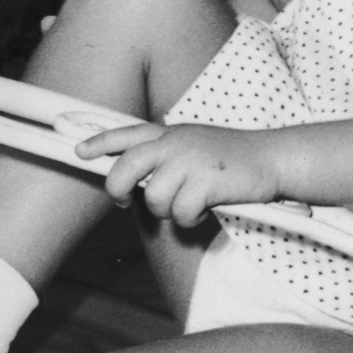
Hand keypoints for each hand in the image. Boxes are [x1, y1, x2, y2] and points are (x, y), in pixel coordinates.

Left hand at [77, 116, 285, 232]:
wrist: (273, 158)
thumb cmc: (233, 158)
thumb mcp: (195, 145)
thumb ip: (165, 156)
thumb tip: (134, 183)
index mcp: (171, 133)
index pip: (127, 134)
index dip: (99, 142)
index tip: (78, 151)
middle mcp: (176, 143)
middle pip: (125, 168)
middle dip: (118, 191)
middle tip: (124, 202)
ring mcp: (190, 161)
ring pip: (154, 199)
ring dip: (169, 210)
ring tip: (189, 204)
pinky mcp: (206, 181)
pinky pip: (181, 213)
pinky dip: (191, 220)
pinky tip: (205, 210)